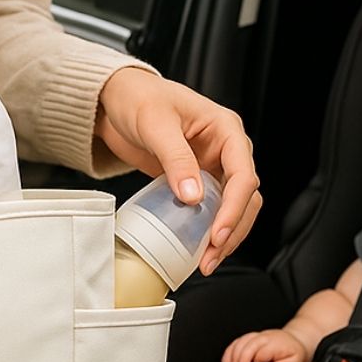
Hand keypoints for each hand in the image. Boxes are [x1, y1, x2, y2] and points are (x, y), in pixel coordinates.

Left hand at [95, 68, 260, 272]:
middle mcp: (226, 150)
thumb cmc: (138, 99)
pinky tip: (196, 249)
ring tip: (206, 262)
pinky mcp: (197, 182)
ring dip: (224, 236)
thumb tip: (194, 197)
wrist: (116, 102)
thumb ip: (176, 159)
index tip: (217, 234)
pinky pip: (211, 211)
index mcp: (226, 129)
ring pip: (233, 208)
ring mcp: (213, 167)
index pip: (243, 174)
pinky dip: (207, 231)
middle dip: (231, 230)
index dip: (234, 208)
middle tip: (211, 257)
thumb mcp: (155, 124)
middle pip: (245, 197)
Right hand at [221, 329, 306, 361]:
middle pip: (246, 345)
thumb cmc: (295, 353)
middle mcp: (263, 337)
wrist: (296, 340)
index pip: (258, 352)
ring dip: (231, 355)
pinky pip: (236, 342)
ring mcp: (256, 336)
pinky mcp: (250, 338)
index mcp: (273, 343)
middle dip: (240, 359)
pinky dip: (229, 351)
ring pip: (239, 342)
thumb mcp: (296, 361)